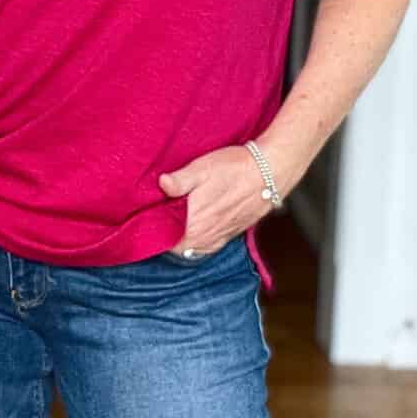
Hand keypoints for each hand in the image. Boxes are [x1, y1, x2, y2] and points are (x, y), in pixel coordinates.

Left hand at [158, 144, 284, 254]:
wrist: (269, 172)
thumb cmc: (235, 168)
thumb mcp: (201, 168)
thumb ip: (178, 181)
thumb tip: (161, 185)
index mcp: (194, 223)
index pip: (164, 240)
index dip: (154, 231)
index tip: (148, 219)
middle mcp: (206, 236)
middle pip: (177, 247)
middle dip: (167, 236)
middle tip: (159, 218)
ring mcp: (220, 236)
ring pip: (193, 249)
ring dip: (183, 239)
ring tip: (176, 222)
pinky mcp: (231, 234)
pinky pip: (208, 247)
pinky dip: (198, 241)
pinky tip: (196, 227)